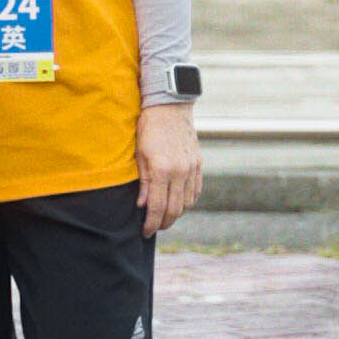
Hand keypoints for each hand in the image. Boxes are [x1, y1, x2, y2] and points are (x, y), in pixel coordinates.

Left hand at [138, 102, 203, 237]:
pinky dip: (188, 201)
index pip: (157, 207)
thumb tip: (142, 205)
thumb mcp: (139, 154)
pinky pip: (195, 191)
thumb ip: (143, 182)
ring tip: (165, 217)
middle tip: (154, 228)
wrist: (169, 107)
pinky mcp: (198, 164)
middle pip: (174, 209)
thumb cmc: (148, 128)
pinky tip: (179, 204)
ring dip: (176, 214)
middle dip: (163, 223)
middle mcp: (180, 171)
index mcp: (162, 169)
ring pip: (187, 203)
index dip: (151, 223)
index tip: (145, 232)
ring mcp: (192, 168)